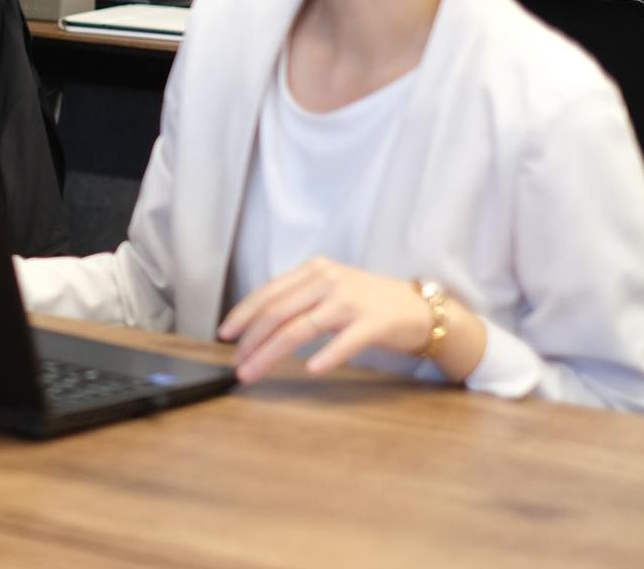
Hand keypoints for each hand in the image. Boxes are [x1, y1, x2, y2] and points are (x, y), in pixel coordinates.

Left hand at [218, 257, 433, 383]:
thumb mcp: (328, 290)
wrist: (418, 308)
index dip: (243, 315)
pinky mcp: (373, 323)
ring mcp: (351, 301)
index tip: (224, 336)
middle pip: (278, 312)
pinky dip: (325, 356)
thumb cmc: (367, 303)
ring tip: (254, 372)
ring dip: (271, 353)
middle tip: (237, 364)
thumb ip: (298, 300)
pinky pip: (344, 342)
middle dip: (251, 340)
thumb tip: (256, 326)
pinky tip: (310, 370)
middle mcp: (328, 280)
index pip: (268, 293)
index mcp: (313, 270)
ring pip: (300, 328)